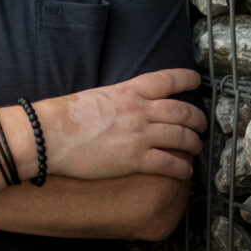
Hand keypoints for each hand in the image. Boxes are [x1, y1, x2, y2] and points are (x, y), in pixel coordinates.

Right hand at [41, 69, 206, 180]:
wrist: (49, 134)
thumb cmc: (65, 116)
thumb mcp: (96, 95)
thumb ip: (118, 98)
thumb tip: (126, 104)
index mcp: (127, 91)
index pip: (166, 80)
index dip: (185, 79)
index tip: (196, 80)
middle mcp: (138, 110)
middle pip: (182, 111)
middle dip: (197, 119)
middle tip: (201, 124)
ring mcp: (139, 135)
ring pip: (181, 137)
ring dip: (193, 144)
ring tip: (195, 147)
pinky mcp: (135, 159)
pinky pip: (170, 164)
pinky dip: (182, 168)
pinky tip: (184, 171)